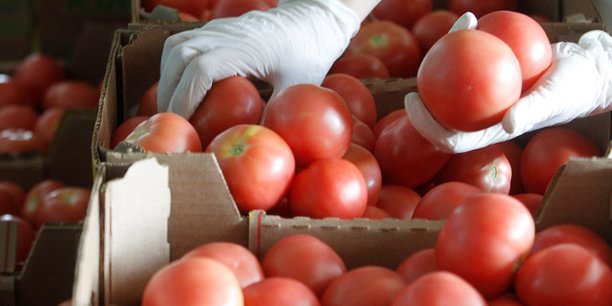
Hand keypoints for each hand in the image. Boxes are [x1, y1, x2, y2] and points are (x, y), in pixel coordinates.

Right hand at [157, 0, 359, 117]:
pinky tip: (181, 88)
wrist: (311, 19)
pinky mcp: (216, 29)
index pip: (200, 70)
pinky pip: (182, 42)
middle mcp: (224, 34)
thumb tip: (255, 145)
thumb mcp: (298, 86)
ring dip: (168, 78)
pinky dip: (174, 66)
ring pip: (175, 48)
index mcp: (243, 48)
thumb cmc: (309, 52)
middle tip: (171, 122)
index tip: (182, 124)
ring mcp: (217, 29)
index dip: (185, 98)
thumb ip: (277, 113)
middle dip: (169, 92)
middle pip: (178, 57)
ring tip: (171, 107)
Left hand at [405, 27, 610, 153]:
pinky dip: (469, 40)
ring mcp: (486, 96)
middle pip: (442, 113)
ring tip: (446, 34)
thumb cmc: (574, 90)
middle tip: (417, 73)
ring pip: (454, 83)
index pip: (449, 138)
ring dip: (444, 60)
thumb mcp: (554, 100)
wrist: (587, 71)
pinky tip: (469, 20)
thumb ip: (530, 113)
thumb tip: (506, 125)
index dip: (426, 127)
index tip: (413, 102)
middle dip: (423, 99)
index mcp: (489, 132)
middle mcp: (483, 116)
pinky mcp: (492, 74)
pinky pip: (472, 59)